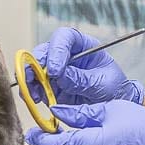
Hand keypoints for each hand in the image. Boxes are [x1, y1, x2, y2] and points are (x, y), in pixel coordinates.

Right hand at [26, 28, 143, 105]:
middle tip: (35, 79)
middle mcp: (67, 55)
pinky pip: (34, 85)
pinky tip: (35, 99)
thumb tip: (59, 76)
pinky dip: (31, 91)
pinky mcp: (51, 86)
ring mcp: (56, 71)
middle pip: (45, 51)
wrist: (114, 106)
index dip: (57, 50)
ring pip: (35, 68)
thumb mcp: (102, 84)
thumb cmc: (114, 89)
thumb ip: (81, 80)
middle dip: (36, 64)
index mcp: (84, 46)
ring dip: (30, 79)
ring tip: (34, 94)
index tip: (55, 70)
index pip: (65, 37)